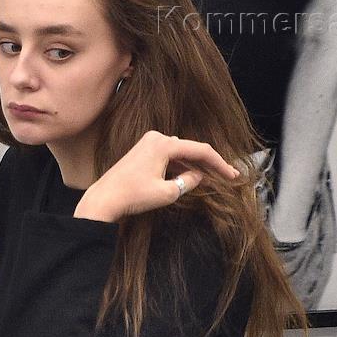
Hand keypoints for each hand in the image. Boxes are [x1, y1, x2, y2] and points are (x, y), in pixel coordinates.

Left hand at [74, 130, 239, 222]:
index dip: (220, 164)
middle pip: (191, 149)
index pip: (201, 151)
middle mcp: (157, 138)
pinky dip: (181, 165)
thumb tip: (198, 175)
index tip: (232, 175)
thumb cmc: (134, 196)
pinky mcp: (143, 150)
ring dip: (195, 165)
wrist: (104, 198)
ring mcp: (149, 142)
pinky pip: (169, 156)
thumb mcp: (167, 193)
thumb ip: (188, 181)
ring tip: (213, 178)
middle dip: (210, 163)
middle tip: (227, 176)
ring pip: (180, 153)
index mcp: (164, 144)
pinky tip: (191, 176)